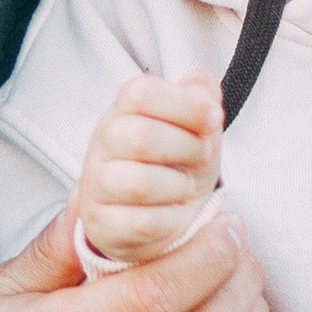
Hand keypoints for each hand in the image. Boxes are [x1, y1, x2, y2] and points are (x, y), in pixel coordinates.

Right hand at [75, 72, 224, 266]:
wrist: (158, 217)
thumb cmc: (173, 165)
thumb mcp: (194, 127)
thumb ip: (200, 97)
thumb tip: (202, 87)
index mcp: (123, 111)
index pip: (141, 93)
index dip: (185, 105)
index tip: (212, 119)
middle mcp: (104, 144)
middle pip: (141, 137)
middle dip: (188, 148)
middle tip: (202, 157)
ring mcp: (98, 185)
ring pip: (140, 183)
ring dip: (178, 186)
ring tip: (184, 187)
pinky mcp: (102, 224)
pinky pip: (143, 222)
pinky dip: (170, 219)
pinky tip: (171, 213)